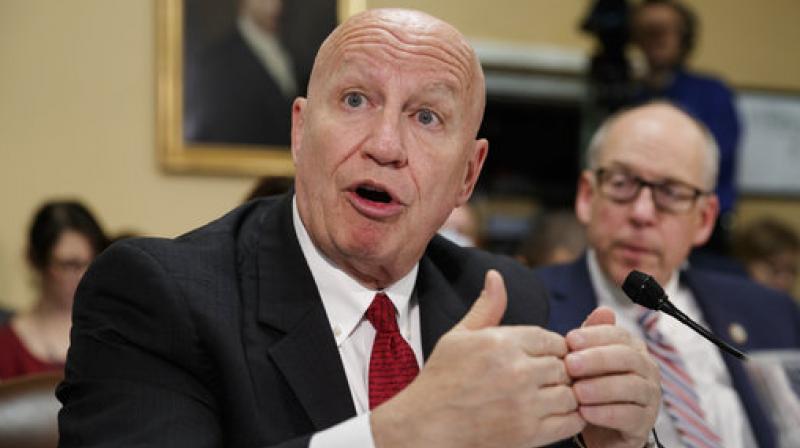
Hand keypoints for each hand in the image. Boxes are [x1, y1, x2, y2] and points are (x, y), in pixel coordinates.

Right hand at [371, 270, 584, 447]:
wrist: (426, 426)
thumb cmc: (440, 380)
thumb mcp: (458, 336)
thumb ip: (486, 308)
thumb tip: (495, 276)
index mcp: (502, 343)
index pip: (550, 339)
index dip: (550, 348)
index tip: (539, 358)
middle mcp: (517, 371)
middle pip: (563, 364)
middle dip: (557, 371)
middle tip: (543, 379)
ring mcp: (526, 404)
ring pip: (570, 392)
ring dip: (564, 394)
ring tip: (546, 397)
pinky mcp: (530, 434)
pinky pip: (571, 421)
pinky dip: (570, 417)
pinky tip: (553, 414)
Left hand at [566, 307, 660, 447]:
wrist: (598, 430)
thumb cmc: (591, 389)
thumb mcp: (586, 362)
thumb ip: (591, 338)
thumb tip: (603, 310)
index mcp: (632, 349)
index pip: (618, 335)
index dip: (594, 336)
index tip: (569, 340)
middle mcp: (646, 370)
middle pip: (627, 358)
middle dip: (597, 359)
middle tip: (571, 364)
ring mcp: (649, 397)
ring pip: (631, 387)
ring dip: (602, 388)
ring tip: (577, 392)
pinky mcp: (644, 424)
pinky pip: (629, 416)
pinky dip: (606, 414)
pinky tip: (586, 413)